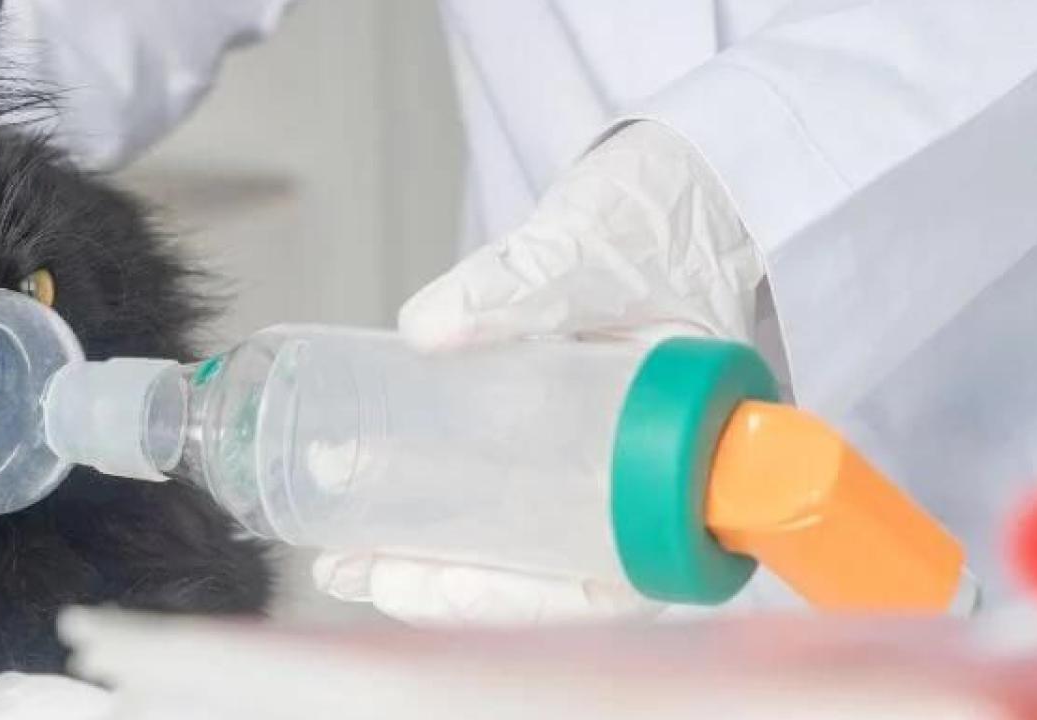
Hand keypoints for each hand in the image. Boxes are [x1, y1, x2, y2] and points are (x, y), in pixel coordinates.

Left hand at [313, 121, 764, 624]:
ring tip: (342, 559)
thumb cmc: (666, 216)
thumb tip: (426, 331)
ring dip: (433, 560)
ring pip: (523, 545)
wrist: (683, 181)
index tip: (444, 586)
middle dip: (452, 588)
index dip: (529, 599)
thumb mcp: (594, 246)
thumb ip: (518, 283)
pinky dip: (443, 511)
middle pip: (554, 573)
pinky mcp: (562, 433)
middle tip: (356, 574)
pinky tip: (370, 512)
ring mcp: (606, 460)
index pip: (620, 572)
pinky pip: (505, 495)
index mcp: (694, 454)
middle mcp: (655, 478)